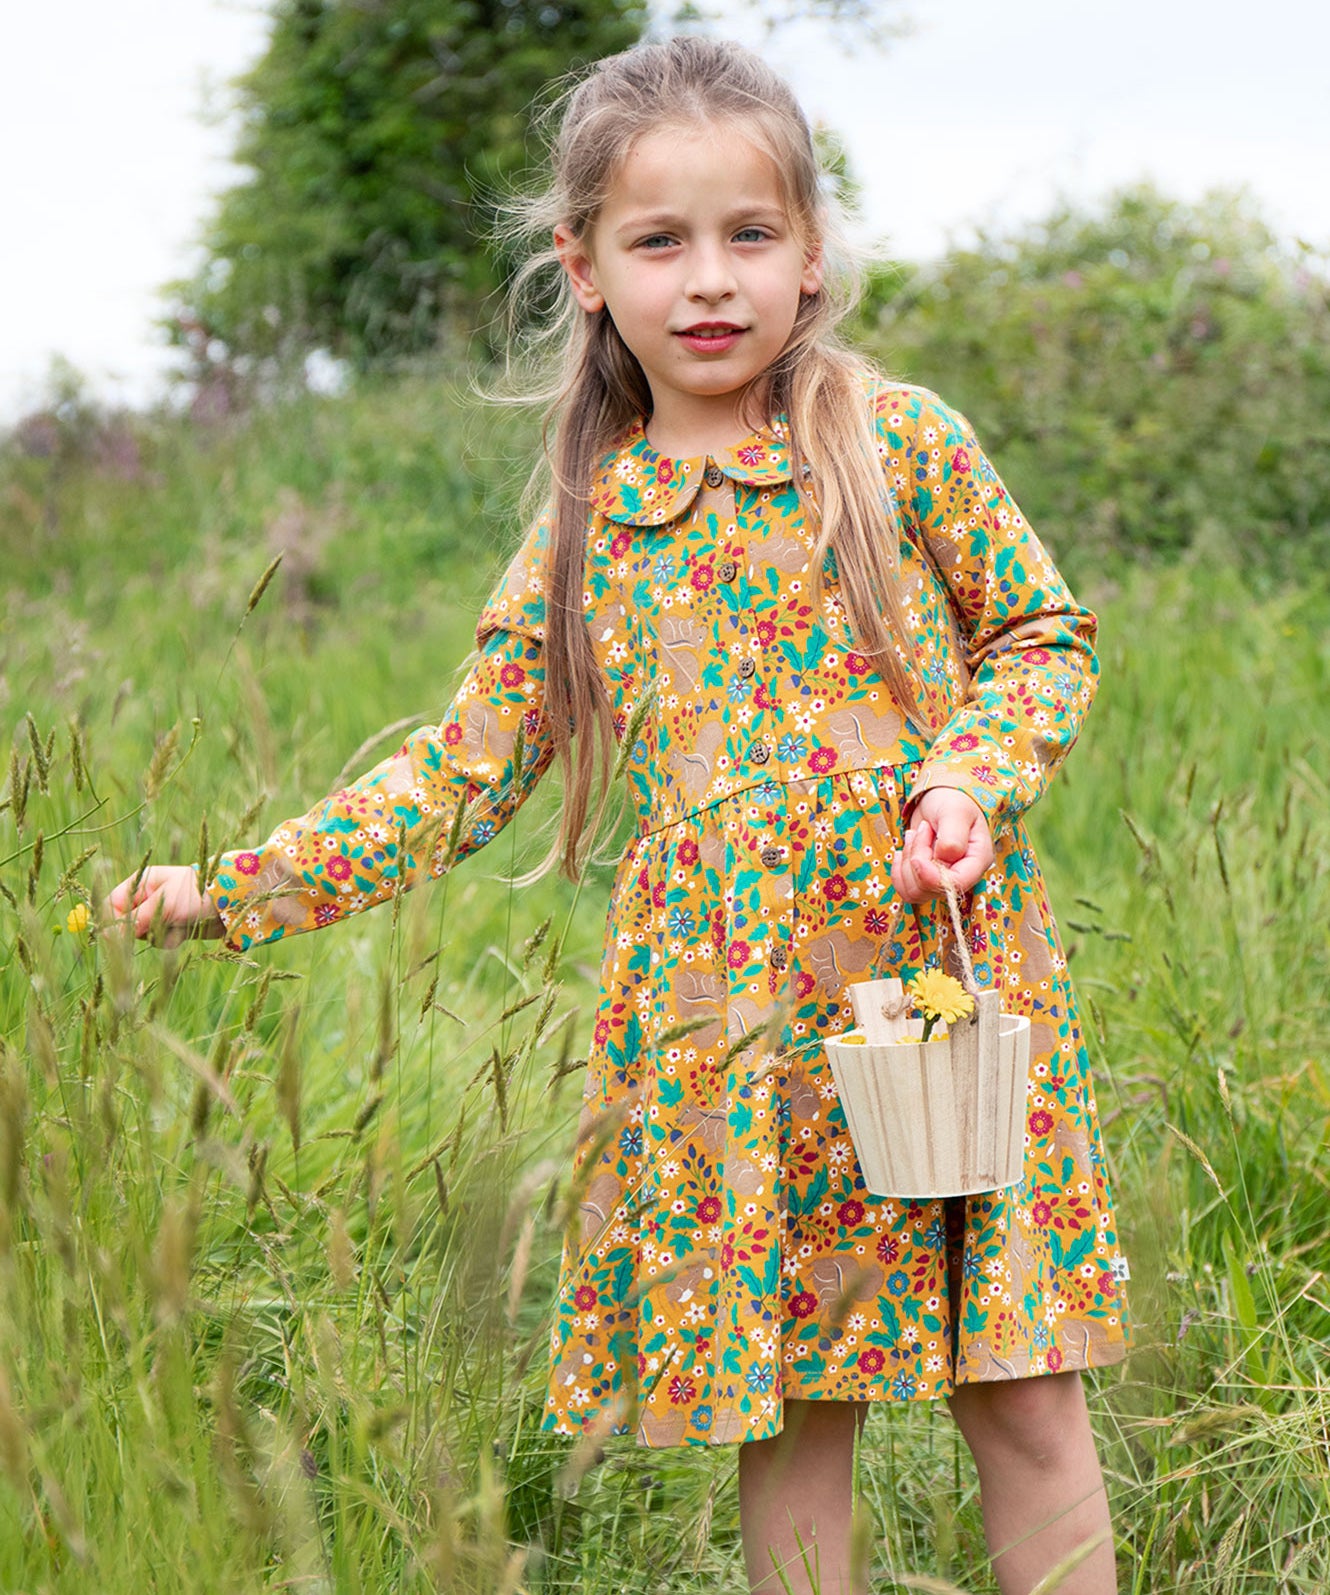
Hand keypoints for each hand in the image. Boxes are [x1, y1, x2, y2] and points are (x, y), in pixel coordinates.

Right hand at [107, 865, 224, 945]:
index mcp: (139, 883)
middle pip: (124, 924)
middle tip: (159, 927)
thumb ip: (136, 919)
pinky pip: (159, 939)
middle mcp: (145, 898)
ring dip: (158, 935)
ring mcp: (157, 912)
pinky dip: (170, 939)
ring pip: (142, 935)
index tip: (120, 937)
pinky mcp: (169, 925)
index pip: (111, 905)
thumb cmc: (196, 894)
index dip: (112, 923)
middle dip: (141, 931)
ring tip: (178, 924)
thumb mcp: (164, 905)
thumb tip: (108, 934)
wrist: (230, 902)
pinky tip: (185, 930)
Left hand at [891, 787, 994, 903]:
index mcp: (977, 861)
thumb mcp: (955, 812)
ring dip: (906, 862)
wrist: (941, 798)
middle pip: (930, 888)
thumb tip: (943, 859)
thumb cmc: (953, 801)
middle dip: (916, 858)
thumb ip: (952, 837)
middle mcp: (961, 875)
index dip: (930, 877)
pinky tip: (904, 850)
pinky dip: (898, 870)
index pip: (955, 885)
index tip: (917, 857)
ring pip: (914, 891)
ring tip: (914, 836)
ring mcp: (942, 879)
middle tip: (922, 830)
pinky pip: (905, 889)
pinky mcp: (925, 879)